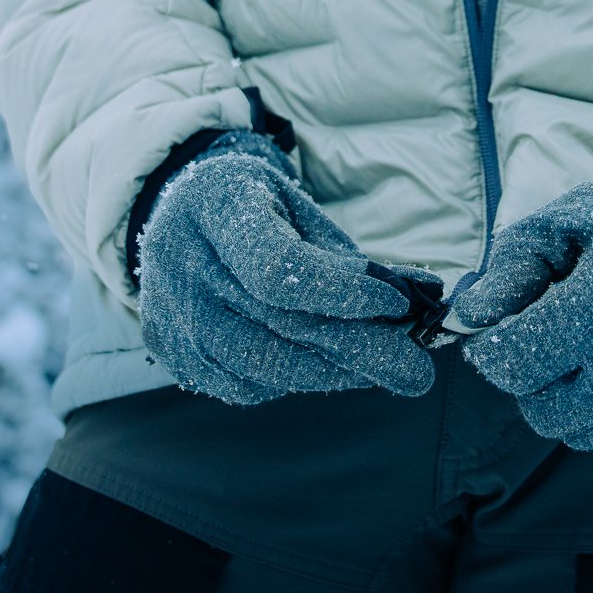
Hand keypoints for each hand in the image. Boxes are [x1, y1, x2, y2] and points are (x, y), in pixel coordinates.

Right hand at [135, 132, 435, 402]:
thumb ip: (349, 257)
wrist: (180, 214)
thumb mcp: (299, 210)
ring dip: (332, 373)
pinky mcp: (172, 352)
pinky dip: (290, 383)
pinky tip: (322, 368)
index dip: (339, 294)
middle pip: (277, 325)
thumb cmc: (257, 209)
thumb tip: (422, 295)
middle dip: (358, 350)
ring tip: (379, 369)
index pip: (278, 268)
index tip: (394, 306)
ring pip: (260, 367)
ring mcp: (171, 313)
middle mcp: (182, 262)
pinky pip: (241, 386)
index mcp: (216, 205)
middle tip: (416, 371)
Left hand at [447, 137, 592, 451]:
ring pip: (586, 433)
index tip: (501, 322)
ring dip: (565, 400)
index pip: (514, 367)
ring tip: (578, 346)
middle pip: (546, 413)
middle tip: (541, 330)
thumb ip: (512, 271)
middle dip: (528, 377)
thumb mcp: (570, 218)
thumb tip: (470, 318)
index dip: (493, 346)